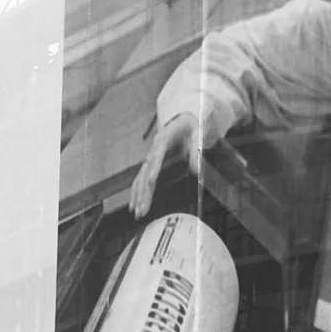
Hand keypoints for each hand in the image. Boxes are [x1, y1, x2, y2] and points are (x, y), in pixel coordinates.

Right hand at [125, 87, 229, 219]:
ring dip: (138, 196)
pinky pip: (140, 180)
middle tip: (141, 209)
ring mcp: (150, 158)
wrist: (182, 119)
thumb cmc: (190, 127)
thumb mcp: (197, 135)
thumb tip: (196, 168)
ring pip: (140, 178)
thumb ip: (196, 150)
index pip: (156, 156)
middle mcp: (153, 151)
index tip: (150, 182)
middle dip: (143, 192)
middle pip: (146, 173)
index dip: (153, 169)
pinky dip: (136, 192)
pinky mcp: (151, 165)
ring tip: (137, 212)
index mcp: (163, 140)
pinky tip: (133, 205)